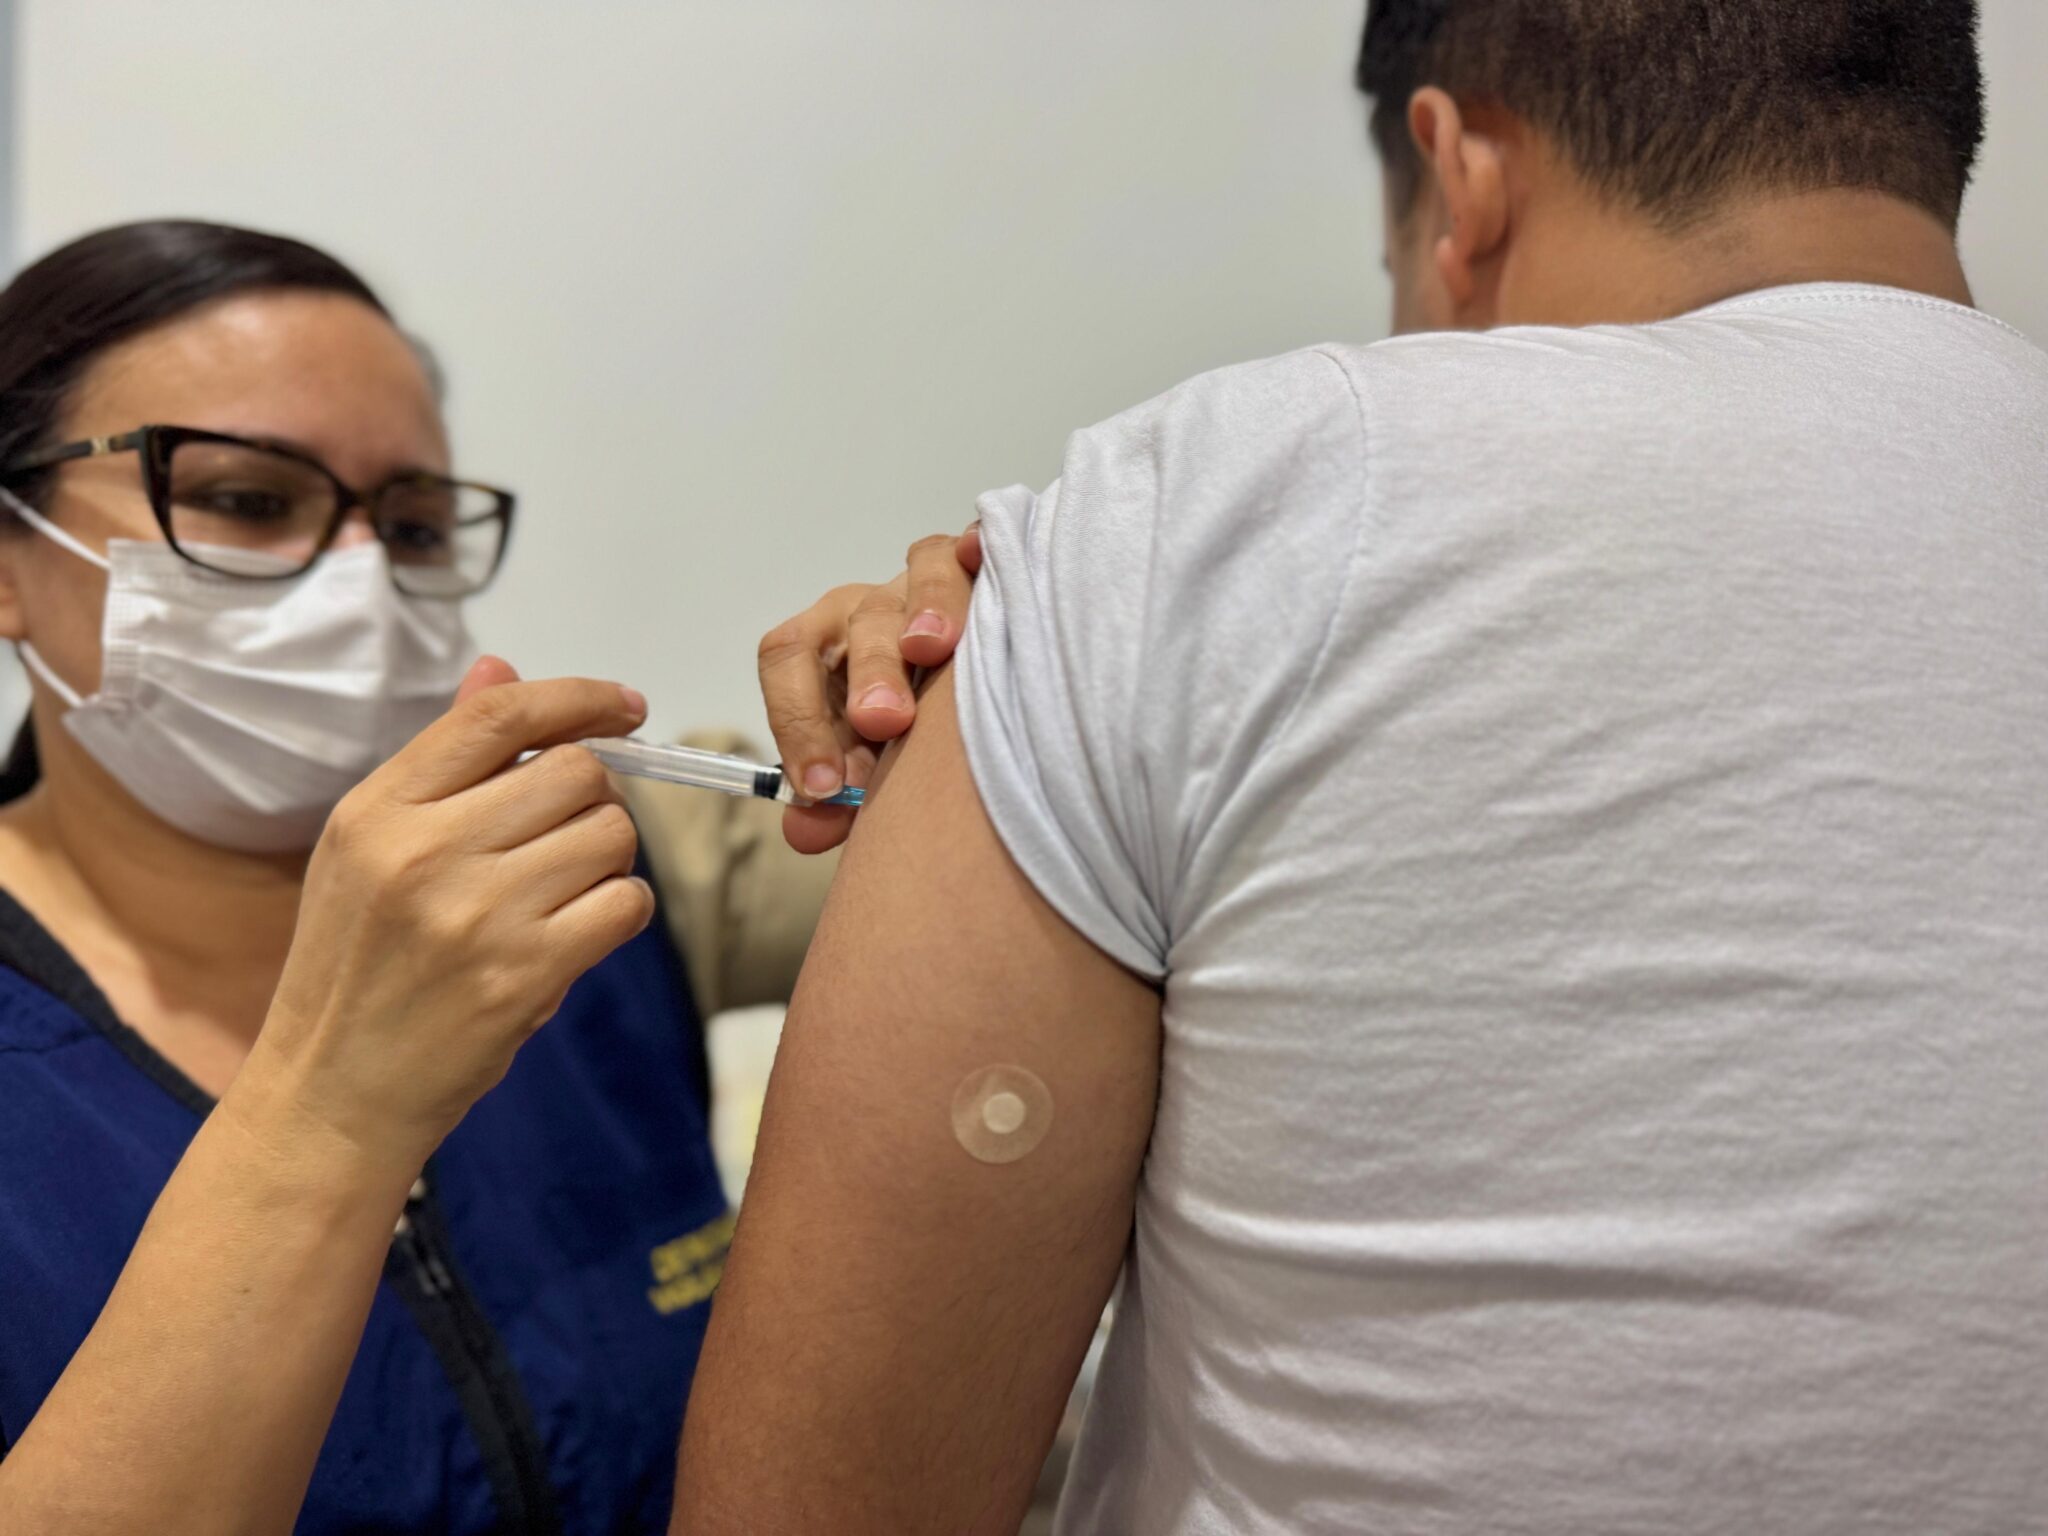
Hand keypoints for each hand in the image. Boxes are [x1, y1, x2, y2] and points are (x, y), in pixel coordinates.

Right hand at [242, 656, 656, 1173]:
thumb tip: (500, 667)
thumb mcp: (369, 851)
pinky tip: (578, 934)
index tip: (623, 704)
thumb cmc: (359, 966)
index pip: (499, 715)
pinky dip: (619, 912)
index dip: (577, 696)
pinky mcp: (523, 974)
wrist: (334, 1092)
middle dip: (593, 798)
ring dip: (609, 859)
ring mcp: (475, 914)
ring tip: (562, 893)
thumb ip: (445, 761)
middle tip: (567, 840)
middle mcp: (422, 851)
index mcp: (378, 809)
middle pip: (575, 772)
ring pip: (610, 834)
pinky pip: (625, 904)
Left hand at [757, 525, 981, 853]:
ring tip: (934, 648)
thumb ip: (837, 803)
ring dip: (927, 606)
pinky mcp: (986, 567)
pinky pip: (981, 543)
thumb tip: (804, 831)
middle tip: (882, 723)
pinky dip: (980, 545)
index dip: (796, 719)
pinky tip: (984, 558)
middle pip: (858, 620)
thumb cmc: (912, 737)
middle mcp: (873, 609)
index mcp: (827, 650)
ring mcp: (931, 582)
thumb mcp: (871, 773)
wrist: (974, 699)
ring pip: (922, 571)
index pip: (787, 659)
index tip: (822, 785)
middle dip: (868, 672)